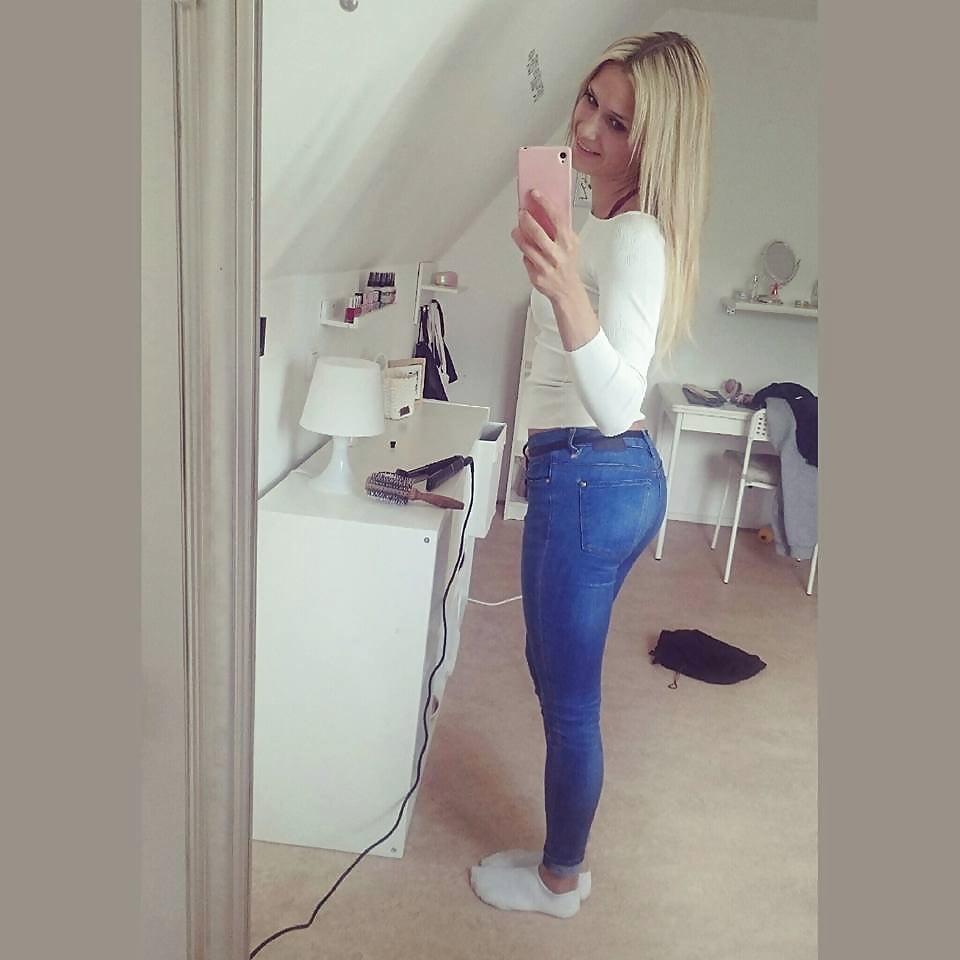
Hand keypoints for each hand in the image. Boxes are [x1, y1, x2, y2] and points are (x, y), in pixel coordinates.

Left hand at [511, 190, 582, 305]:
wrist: (568, 291)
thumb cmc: (568, 265)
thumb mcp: (572, 244)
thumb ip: (561, 229)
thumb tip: (547, 210)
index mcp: (568, 243)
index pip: (556, 218)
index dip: (545, 203)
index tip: (535, 194)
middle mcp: (557, 255)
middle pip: (538, 233)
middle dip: (527, 220)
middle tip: (521, 213)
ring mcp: (546, 267)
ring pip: (527, 247)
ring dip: (519, 236)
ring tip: (516, 229)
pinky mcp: (536, 276)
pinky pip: (526, 260)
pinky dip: (524, 253)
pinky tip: (526, 249)